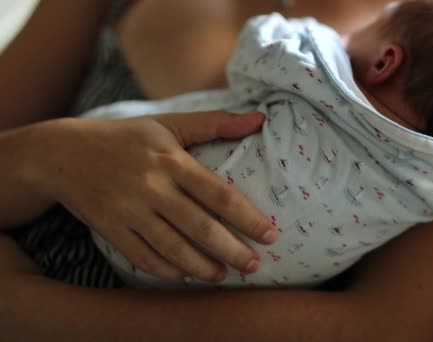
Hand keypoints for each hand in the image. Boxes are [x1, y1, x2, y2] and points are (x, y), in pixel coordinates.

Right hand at [21, 111, 276, 281]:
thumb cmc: (126, 137)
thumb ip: (215, 123)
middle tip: (255, 265)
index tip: (270, 234)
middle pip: (200, 227)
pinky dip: (166, 270)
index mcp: (170, 159)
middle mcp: (151, 186)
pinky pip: (143, 256)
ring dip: (203, 267)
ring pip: (173, 248)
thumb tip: (259, 118)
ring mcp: (128, 210)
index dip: (248, 218)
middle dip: (232, 250)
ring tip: (224, 274)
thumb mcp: (169, 123)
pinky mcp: (110, 228)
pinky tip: (185, 274)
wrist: (61, 153)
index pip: (219, 195)